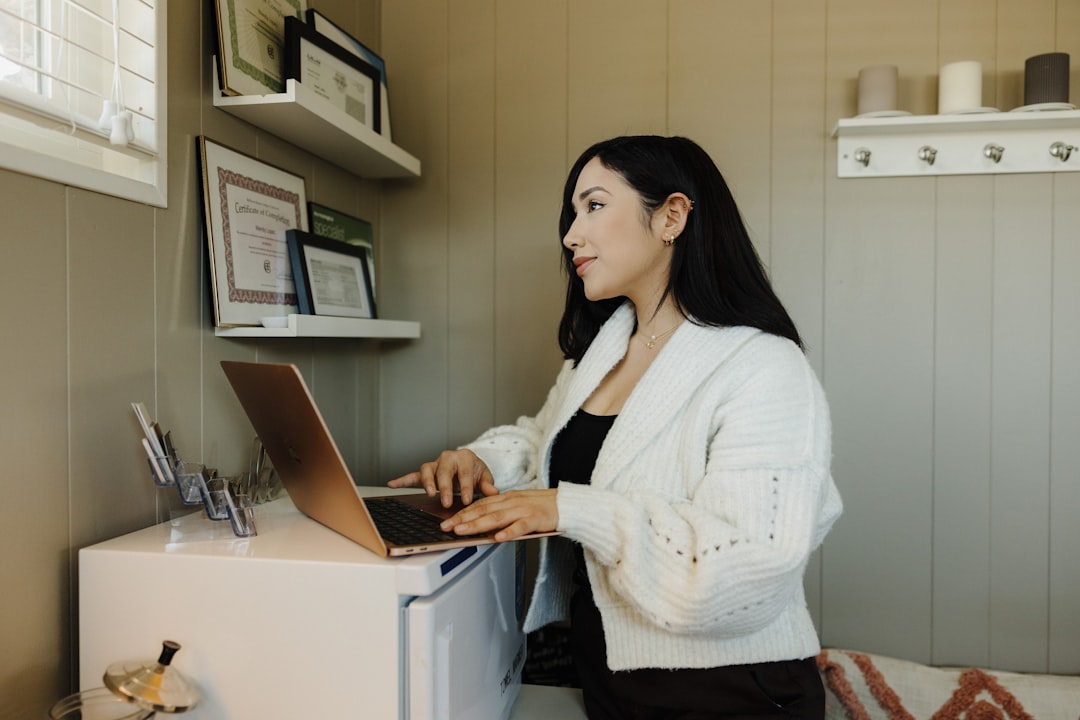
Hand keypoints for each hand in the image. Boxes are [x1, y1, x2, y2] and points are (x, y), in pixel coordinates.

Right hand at [387, 449, 498, 506]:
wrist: (469, 465)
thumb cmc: (475, 472)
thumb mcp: (485, 477)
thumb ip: (488, 485)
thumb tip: (494, 492)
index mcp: (465, 457)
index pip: (465, 473)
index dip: (466, 487)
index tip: (466, 500)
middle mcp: (448, 458)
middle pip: (444, 471)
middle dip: (445, 487)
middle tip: (446, 501)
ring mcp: (436, 464)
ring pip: (427, 470)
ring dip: (427, 482)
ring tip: (429, 494)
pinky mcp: (427, 472)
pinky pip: (413, 476)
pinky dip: (402, 480)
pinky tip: (392, 484)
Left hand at [439, 489, 557, 541]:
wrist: (566, 504)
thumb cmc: (542, 506)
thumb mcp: (518, 505)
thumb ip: (501, 512)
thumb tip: (483, 525)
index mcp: (506, 498)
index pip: (480, 505)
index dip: (462, 513)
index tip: (447, 521)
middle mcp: (511, 502)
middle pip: (483, 510)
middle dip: (463, 519)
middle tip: (446, 527)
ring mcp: (523, 510)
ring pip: (497, 517)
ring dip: (478, 524)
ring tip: (463, 531)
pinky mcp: (535, 519)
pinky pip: (520, 526)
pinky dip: (508, 531)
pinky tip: (498, 538)